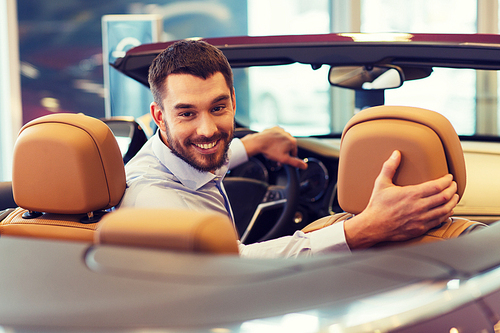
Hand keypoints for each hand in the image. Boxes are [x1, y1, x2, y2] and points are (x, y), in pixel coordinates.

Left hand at [240, 126, 307, 169]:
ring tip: (272, 150)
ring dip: (279, 146)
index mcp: (292, 141)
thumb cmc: (270, 150)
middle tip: (276, 157)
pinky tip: (270, 144)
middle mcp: (288, 134)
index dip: (287, 158)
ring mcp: (281, 130)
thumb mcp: (284, 159)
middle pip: (288, 146)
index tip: (281, 161)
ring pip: (282, 141)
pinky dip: (274, 140)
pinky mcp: (274, 128)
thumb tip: (305, 166)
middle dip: (283, 152)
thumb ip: (295, 162)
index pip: (293, 153)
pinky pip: (276, 136)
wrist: (258, 142)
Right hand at [344, 150, 458, 248]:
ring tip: (454, 196)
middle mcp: (419, 207)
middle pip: (445, 197)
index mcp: (411, 194)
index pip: (437, 186)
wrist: (373, 226)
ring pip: (445, 209)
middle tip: (453, 185)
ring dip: (453, 202)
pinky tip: (447, 210)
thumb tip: (396, 154)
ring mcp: (421, 219)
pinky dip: (446, 214)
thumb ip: (390, 167)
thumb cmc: (377, 205)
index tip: (449, 177)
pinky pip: (439, 221)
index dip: (447, 180)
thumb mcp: (381, 183)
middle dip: (452, 189)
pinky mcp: (420, 228)